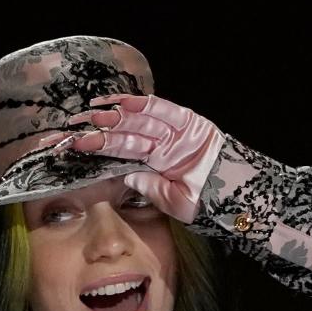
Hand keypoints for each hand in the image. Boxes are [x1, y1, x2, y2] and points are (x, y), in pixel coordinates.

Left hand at [40, 94, 224, 223]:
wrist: (237, 201)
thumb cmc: (207, 206)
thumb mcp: (170, 202)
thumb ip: (148, 186)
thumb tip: (125, 176)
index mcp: (157, 164)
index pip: (123, 151)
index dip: (100, 146)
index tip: (77, 144)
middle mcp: (164, 145)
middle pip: (126, 132)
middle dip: (101, 128)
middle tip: (75, 125)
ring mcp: (176, 132)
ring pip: (139, 120)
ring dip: (115, 115)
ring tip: (91, 112)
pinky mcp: (190, 123)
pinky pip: (162, 110)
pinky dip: (142, 106)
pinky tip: (120, 104)